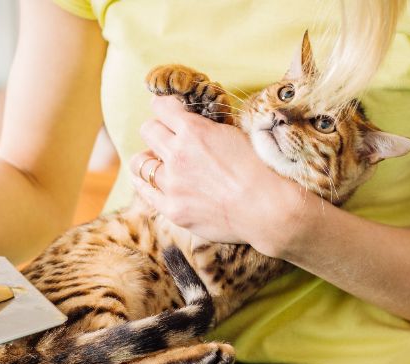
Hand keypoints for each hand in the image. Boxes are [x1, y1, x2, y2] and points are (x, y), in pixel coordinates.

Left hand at [130, 95, 305, 245]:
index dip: (165, 107)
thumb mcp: (236, 134)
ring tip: (159, 162)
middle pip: (148, 131)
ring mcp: (172, 184)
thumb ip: (209, 128)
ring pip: (140, 163)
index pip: (162, 107)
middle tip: (167, 138)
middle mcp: (178, 154)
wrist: (269, 208)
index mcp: (194, 130)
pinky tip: (152, 181)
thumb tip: (197, 122)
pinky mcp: (173, 209)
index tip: (168, 111)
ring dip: (149, 158)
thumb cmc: (262, 168)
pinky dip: (146, 183)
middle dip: (157, 130)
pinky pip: (145, 191)